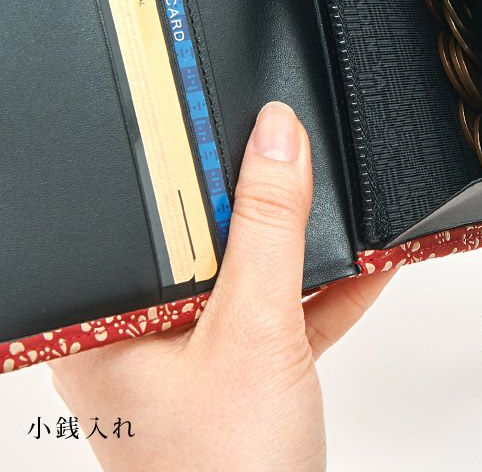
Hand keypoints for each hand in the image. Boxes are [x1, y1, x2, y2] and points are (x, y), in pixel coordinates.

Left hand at [50, 102, 393, 471]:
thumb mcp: (255, 331)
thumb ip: (269, 230)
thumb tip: (275, 139)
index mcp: (108, 326)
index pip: (153, 216)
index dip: (194, 160)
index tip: (233, 109)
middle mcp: (147, 338)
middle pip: (209, 241)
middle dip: (264, 200)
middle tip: (294, 144)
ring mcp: (199, 358)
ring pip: (255, 278)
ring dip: (307, 247)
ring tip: (336, 196)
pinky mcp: (247, 376)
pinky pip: (286, 316)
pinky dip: (327, 292)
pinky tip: (367, 263)